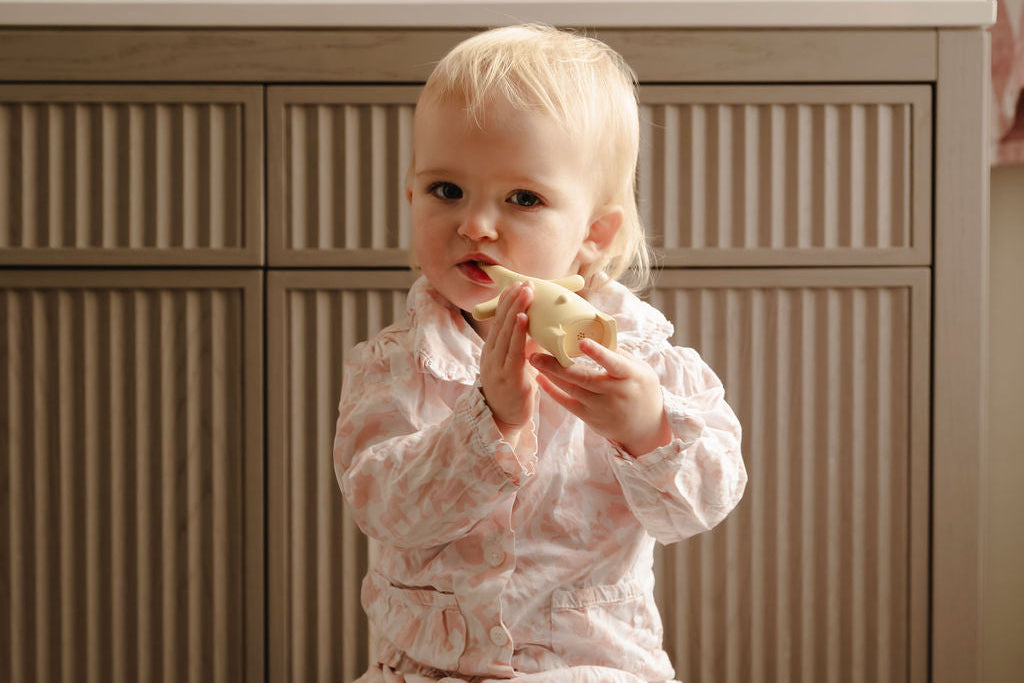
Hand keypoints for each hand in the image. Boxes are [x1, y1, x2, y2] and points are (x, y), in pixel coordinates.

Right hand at [479, 281, 536, 443]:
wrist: (502, 420)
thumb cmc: (513, 391)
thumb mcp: (518, 363)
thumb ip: (526, 345)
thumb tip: (541, 325)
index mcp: (492, 350)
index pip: (499, 320)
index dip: (508, 302)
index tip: (518, 284)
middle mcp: (491, 355)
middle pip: (502, 322)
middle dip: (513, 300)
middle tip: (525, 282)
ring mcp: (497, 366)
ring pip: (506, 332)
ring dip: (517, 309)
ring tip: (526, 292)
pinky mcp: (508, 377)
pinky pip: (513, 351)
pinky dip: (518, 333)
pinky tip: (524, 318)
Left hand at [530, 338, 670, 456]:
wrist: (646, 428)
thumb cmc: (642, 390)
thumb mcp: (640, 370)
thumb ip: (619, 354)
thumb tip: (597, 332)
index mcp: (630, 376)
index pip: (614, 363)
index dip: (599, 354)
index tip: (583, 342)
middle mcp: (615, 393)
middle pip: (583, 378)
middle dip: (557, 365)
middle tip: (536, 352)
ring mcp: (601, 407)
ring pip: (571, 389)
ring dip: (551, 374)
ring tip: (534, 360)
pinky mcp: (591, 418)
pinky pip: (568, 403)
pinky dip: (553, 391)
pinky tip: (541, 379)